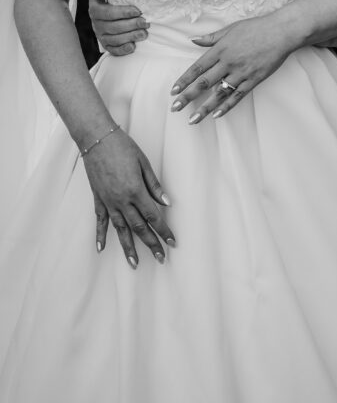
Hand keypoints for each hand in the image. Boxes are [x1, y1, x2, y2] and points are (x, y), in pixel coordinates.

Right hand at [83, 128, 174, 266]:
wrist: (97, 139)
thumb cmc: (123, 147)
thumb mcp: (144, 163)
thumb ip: (154, 185)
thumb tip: (167, 202)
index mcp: (135, 190)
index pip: (153, 216)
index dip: (164, 230)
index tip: (172, 241)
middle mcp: (121, 200)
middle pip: (139, 227)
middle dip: (151, 244)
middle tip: (161, 258)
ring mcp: (108, 201)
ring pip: (120, 229)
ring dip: (129, 247)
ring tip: (135, 263)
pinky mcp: (98, 199)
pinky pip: (100, 221)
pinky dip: (100, 236)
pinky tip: (101, 249)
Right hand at [88, 0, 148, 55]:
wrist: (105, 8)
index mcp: (95, 9)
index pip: (108, 13)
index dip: (123, 13)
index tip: (138, 11)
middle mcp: (96, 24)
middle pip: (113, 27)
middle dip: (131, 25)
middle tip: (146, 22)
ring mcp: (101, 35)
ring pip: (114, 39)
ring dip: (130, 37)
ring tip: (144, 33)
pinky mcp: (106, 45)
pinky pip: (113, 50)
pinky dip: (123, 50)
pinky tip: (133, 46)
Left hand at [170, 15, 296, 123]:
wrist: (281, 32)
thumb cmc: (256, 27)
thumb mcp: (231, 28)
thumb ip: (212, 37)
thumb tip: (193, 40)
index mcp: (221, 49)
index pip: (197, 68)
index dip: (184, 80)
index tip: (173, 91)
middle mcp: (228, 62)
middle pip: (204, 82)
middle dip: (188, 96)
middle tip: (175, 108)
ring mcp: (241, 72)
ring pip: (219, 93)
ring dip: (205, 107)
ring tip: (193, 120)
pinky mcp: (254, 79)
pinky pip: (238, 96)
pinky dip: (227, 106)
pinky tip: (217, 115)